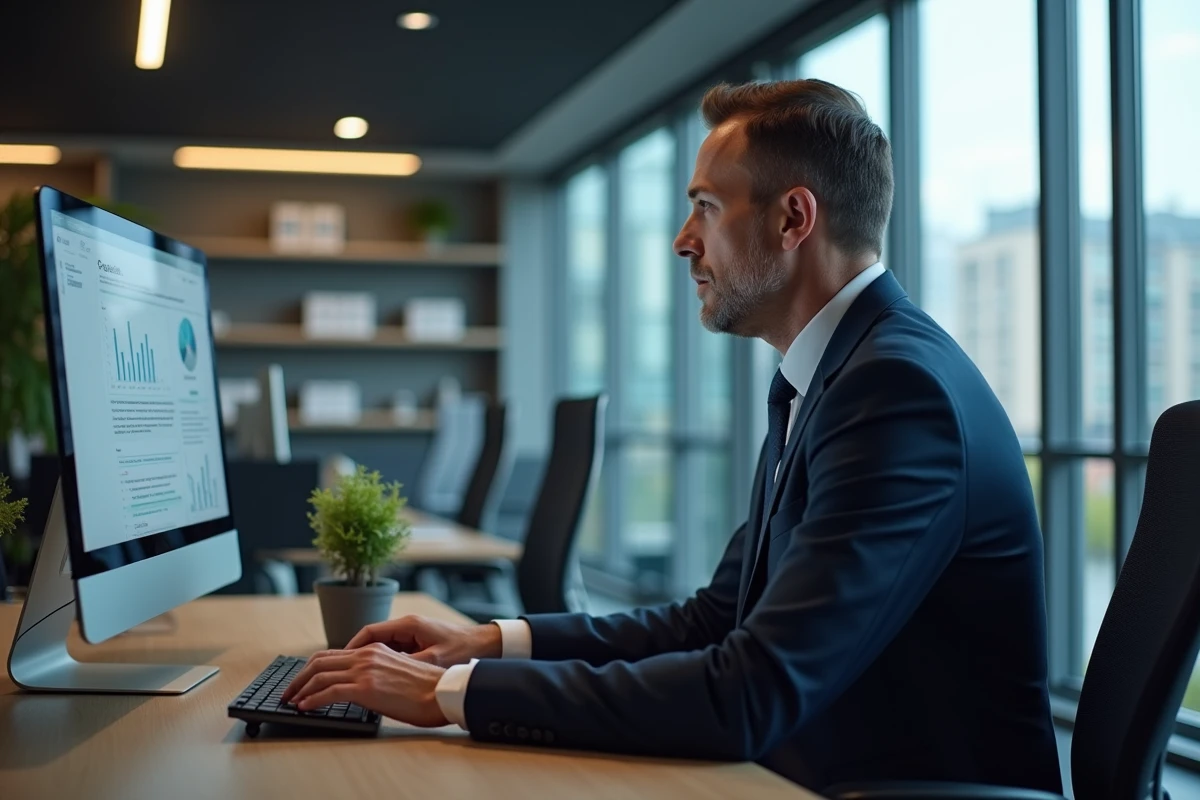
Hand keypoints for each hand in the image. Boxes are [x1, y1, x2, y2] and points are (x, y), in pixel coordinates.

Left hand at [280, 643, 448, 726]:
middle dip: (299, 678)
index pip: (332, 654)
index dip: (311, 668)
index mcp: (374, 649)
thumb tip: (362, 688)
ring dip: (300, 689)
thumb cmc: (426, 688)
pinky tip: (305, 707)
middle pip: (319, 661)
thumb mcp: (398, 671)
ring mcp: (364, 670)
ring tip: (291, 701)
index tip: (302, 681)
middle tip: (289, 692)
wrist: (441, 692)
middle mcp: (366, 655)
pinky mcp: (365, 688)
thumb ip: (377, 673)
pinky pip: (328, 692)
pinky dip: (311, 700)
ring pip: (319, 675)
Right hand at [344, 615, 502, 666]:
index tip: (337, 662)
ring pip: (381, 647)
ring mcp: (413, 635)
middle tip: (338, 672)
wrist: (487, 645)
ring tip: (353, 679)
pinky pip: (393, 652)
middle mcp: (408, 627)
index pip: (369, 632)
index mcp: (408, 625)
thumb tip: (379, 675)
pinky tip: (377, 680)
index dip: (351, 647)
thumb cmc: (463, 650)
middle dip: (354, 655)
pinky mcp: (419, 644)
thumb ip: (406, 665)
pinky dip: (383, 664)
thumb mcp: (432, 661)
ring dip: (368, 661)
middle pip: (371, 639)